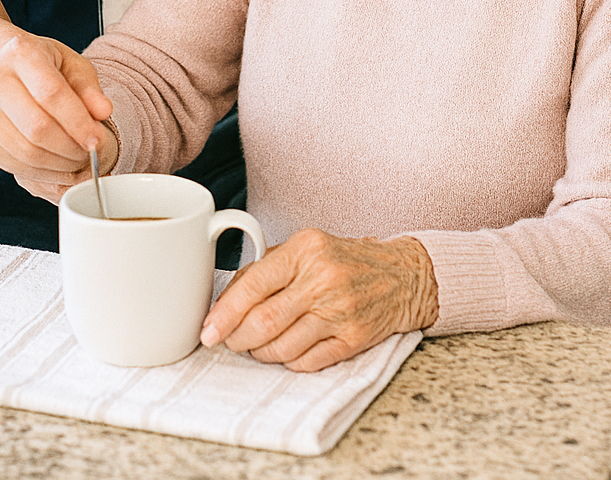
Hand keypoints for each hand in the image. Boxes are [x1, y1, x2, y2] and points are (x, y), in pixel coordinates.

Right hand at [0, 32, 116, 203]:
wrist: (0, 65)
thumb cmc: (42, 64)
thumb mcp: (71, 64)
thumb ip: (89, 88)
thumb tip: (103, 112)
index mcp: (20, 52)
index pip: (52, 94)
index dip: (78, 122)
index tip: (98, 140)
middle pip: (36, 127)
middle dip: (70, 148)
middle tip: (90, 154)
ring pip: (24, 151)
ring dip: (57, 165)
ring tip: (77, 160)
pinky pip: (12, 164)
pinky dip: (40, 172)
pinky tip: (57, 166)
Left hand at [199, 229, 437, 371]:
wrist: (401, 274)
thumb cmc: (343, 260)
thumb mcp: (305, 248)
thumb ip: (266, 269)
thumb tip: (225, 301)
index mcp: (305, 250)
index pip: (254, 285)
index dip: (225, 313)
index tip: (208, 331)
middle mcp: (323, 279)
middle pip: (264, 322)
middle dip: (238, 339)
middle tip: (229, 341)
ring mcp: (340, 311)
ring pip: (283, 348)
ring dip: (261, 353)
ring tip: (258, 346)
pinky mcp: (354, 339)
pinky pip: (307, 363)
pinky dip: (289, 362)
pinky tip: (287, 351)